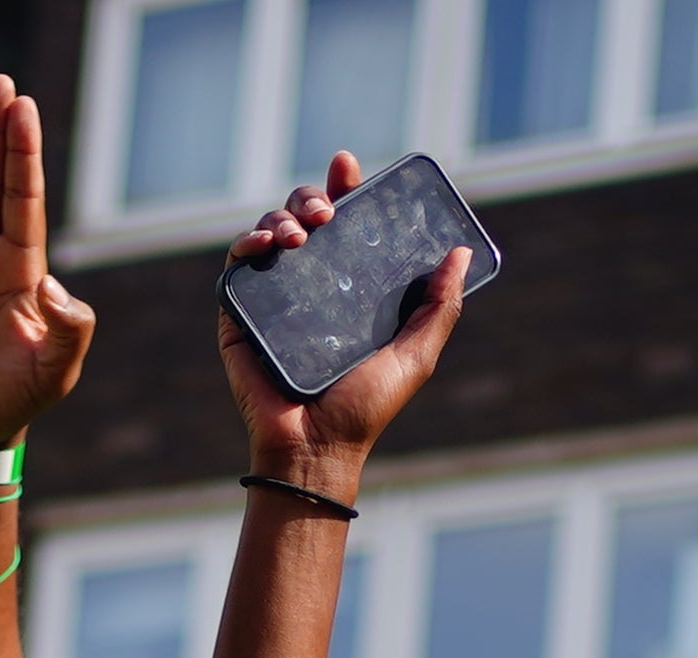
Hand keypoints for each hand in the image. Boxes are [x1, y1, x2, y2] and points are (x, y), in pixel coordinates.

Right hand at [214, 155, 471, 501]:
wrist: (316, 448)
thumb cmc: (365, 409)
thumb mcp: (416, 355)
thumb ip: (440, 308)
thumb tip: (462, 252)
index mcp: (349, 288)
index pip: (345, 226)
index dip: (346, 190)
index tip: (349, 168)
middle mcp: (310, 286)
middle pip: (304, 217)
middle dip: (311, 198)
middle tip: (326, 213)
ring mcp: (273, 298)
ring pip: (269, 230)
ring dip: (280, 216)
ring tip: (300, 233)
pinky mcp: (239, 315)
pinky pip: (236, 265)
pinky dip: (246, 243)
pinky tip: (266, 244)